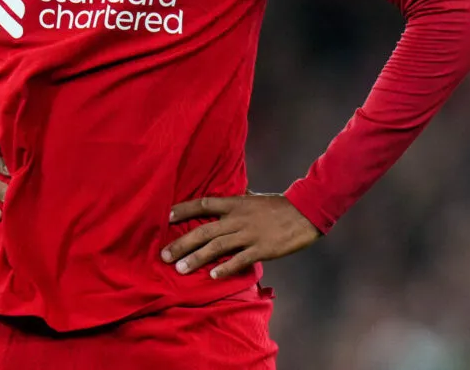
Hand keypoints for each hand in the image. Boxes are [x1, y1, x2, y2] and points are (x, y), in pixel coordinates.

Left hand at [161, 193, 319, 278]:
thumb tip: (229, 193)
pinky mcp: (261, 249)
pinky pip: (239, 260)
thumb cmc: (279, 205)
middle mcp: (237, 218)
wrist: (305, 212)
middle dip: (182, 243)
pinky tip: (212, 276)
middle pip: (204, 230)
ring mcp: (249, 234)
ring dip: (196, 258)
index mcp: (235, 204)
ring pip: (216, 246)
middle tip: (164, 255)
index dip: (183, 210)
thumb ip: (239, 198)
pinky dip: (225, 268)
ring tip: (180, 269)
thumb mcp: (254, 197)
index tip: (165, 217)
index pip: (203, 204)